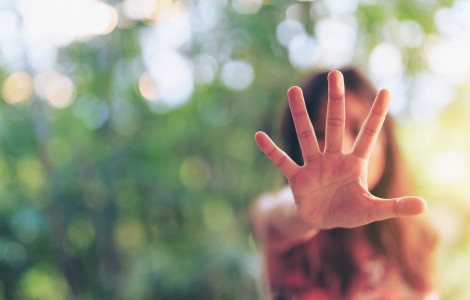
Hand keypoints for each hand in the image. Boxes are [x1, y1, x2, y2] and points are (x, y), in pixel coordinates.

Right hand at [255, 70, 425, 228]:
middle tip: (335, 74)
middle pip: (334, 125)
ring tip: (293, 90)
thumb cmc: (348, 211)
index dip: (377, 115)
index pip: (368, 135)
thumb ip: (395, 207)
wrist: (322, 220)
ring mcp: (314, 166)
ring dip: (299, 114)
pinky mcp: (297, 178)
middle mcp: (333, 158)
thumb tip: (424, 206)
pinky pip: (282, 161)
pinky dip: (271, 150)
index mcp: (354, 164)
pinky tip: (258, 135)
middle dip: (335, 101)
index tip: (387, 91)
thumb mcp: (372, 211)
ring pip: (306, 136)